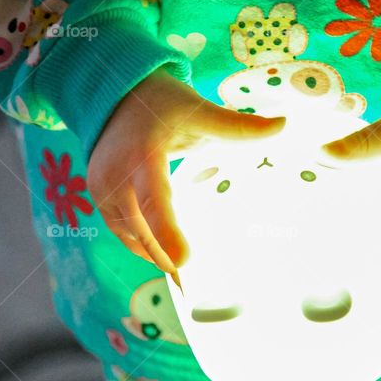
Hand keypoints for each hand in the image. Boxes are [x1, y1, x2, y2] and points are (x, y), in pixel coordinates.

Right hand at [87, 69, 284, 273]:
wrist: (114, 94)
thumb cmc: (162, 103)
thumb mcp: (200, 112)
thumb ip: (239, 126)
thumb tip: (283, 124)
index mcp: (144, 155)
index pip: (155, 201)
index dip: (168, 233)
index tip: (185, 262)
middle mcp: (116, 176)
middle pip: (141, 229)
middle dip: (166, 257)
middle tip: (192, 286)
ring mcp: (101, 189)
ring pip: (129, 235)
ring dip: (153, 253)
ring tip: (181, 276)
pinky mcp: (97, 197)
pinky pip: (120, 230)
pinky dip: (141, 243)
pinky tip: (162, 254)